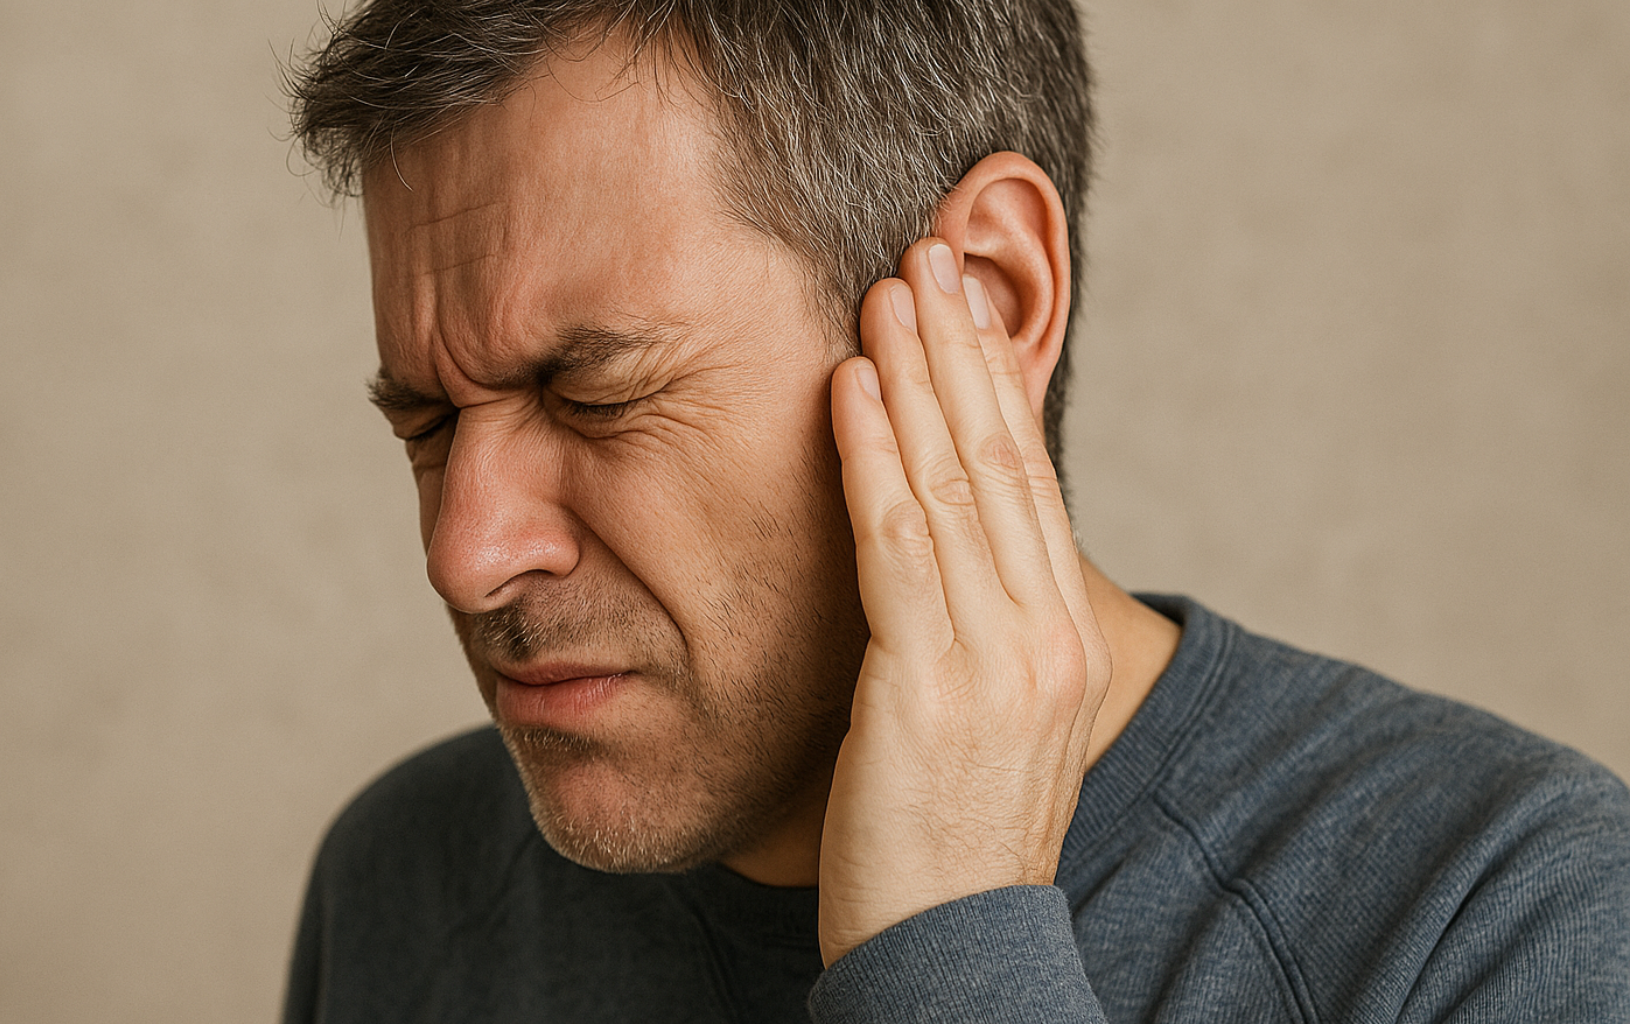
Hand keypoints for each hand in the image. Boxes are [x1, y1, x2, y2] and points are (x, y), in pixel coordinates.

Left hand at [818, 238, 1112, 966]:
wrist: (951, 959)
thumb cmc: (945, 841)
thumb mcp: (983, 721)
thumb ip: (969, 630)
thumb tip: (928, 558)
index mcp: (1059, 640)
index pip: (1026, 484)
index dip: (991, 386)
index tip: (959, 309)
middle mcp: (1041, 636)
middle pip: (999, 461)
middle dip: (959, 350)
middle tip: (925, 254)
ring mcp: (994, 660)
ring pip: (951, 483)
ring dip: (915, 374)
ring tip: (886, 288)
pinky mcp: (926, 688)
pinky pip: (896, 544)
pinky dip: (871, 453)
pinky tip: (847, 386)